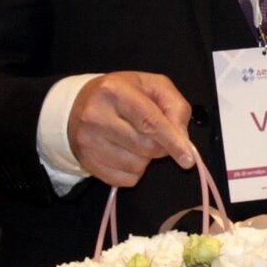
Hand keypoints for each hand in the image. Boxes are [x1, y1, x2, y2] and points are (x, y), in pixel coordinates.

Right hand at [68, 72, 194, 186]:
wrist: (79, 105)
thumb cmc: (124, 93)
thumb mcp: (154, 86)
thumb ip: (175, 107)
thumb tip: (182, 139)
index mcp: (115, 91)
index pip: (149, 122)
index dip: (172, 142)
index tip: (188, 159)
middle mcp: (96, 116)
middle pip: (146, 147)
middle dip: (161, 146)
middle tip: (157, 136)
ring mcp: (88, 141)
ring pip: (136, 166)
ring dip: (146, 158)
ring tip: (136, 140)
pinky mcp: (87, 162)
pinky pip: (124, 179)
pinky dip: (133, 171)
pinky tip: (125, 152)